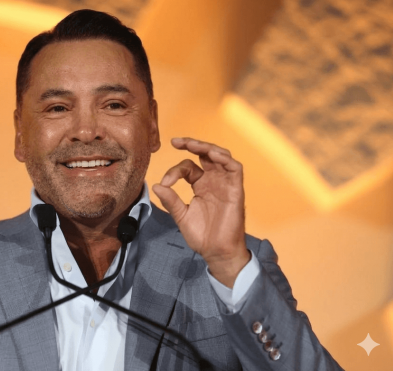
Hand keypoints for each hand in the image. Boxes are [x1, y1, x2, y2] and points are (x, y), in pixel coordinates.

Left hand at [151, 137, 249, 287]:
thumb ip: (170, 200)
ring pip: (220, 156)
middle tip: (176, 141)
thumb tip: (156, 185)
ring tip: (192, 144)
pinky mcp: (236, 190)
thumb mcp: (181, 216)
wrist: (216, 252)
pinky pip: (235, 168)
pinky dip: (225, 159)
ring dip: (207, 147)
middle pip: (205, 154)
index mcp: (200, 185)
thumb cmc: (201, 235)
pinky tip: (212, 154)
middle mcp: (213, 181)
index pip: (188, 167)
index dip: (175, 171)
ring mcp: (225, 184)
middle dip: (191, 144)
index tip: (166, 182)